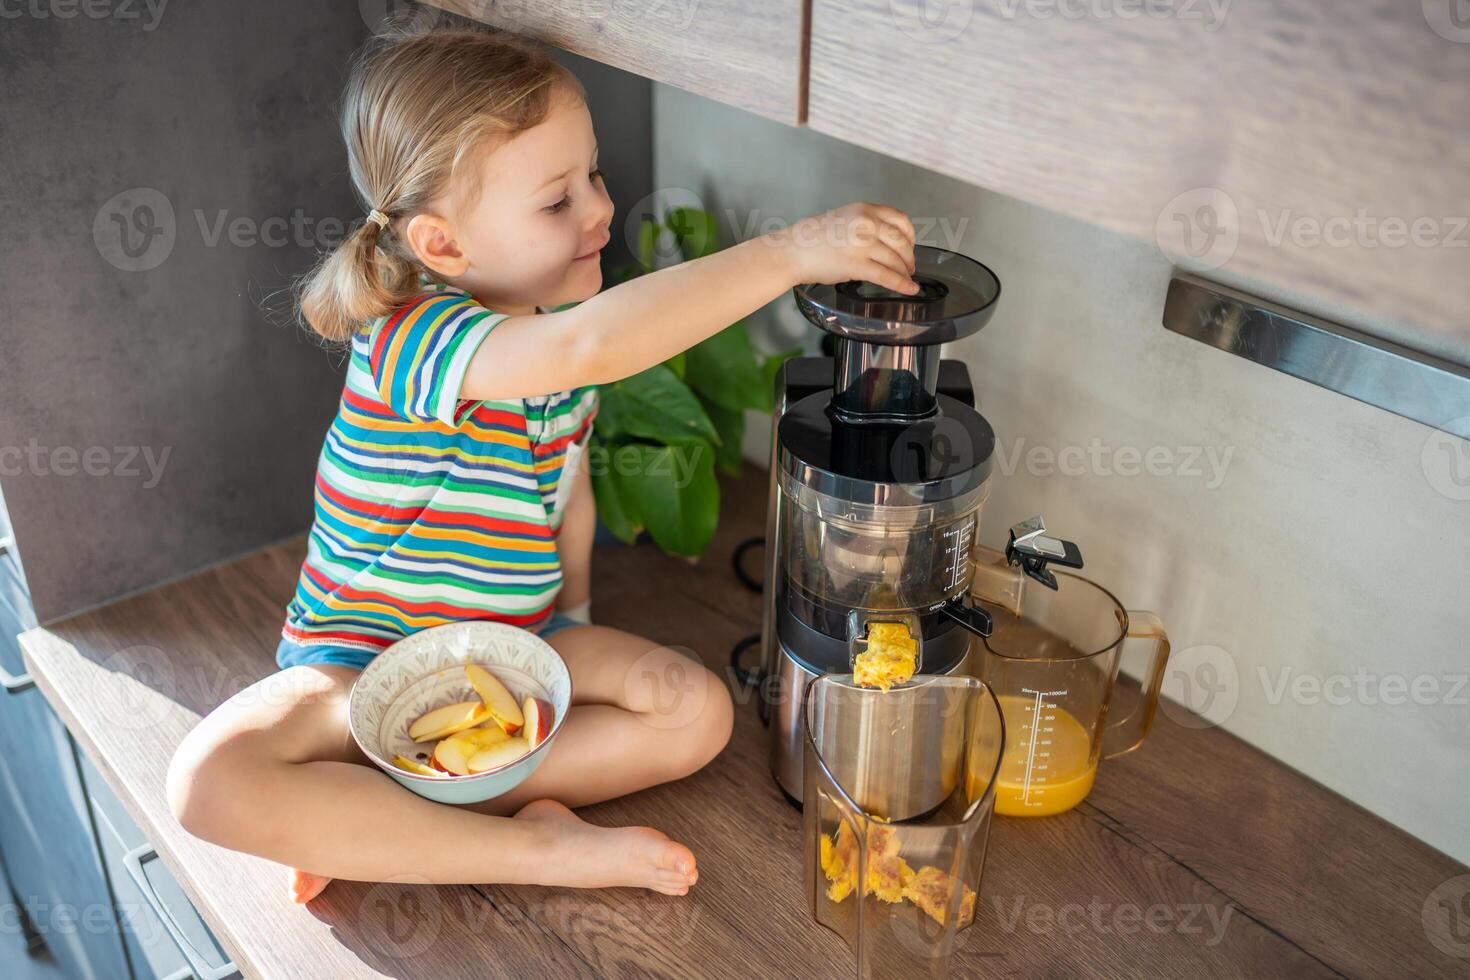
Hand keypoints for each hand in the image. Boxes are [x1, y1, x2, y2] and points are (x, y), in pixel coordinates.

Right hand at [772, 202, 918, 294]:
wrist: (792, 250)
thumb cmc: (812, 238)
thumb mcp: (843, 218)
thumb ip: (865, 225)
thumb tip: (884, 242)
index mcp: (864, 210)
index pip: (900, 219)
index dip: (910, 235)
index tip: (911, 245)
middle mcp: (866, 224)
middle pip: (901, 241)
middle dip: (909, 257)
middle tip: (910, 267)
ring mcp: (862, 244)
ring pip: (896, 259)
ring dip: (905, 271)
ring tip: (907, 278)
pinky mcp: (857, 265)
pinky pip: (887, 276)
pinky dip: (902, 284)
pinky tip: (909, 289)